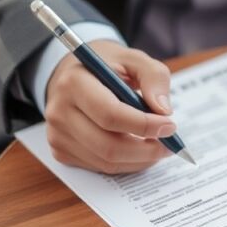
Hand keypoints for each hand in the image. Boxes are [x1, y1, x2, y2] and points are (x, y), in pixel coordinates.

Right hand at [44, 40, 175, 173]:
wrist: (74, 73)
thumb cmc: (108, 66)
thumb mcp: (134, 59)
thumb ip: (154, 77)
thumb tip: (163, 110)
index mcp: (74, 83)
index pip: (111, 114)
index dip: (144, 125)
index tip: (170, 125)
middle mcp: (59, 111)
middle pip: (108, 146)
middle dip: (146, 150)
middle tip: (169, 144)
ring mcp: (57, 134)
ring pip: (106, 162)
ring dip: (140, 160)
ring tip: (158, 146)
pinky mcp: (61, 151)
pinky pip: (99, 167)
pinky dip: (126, 163)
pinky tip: (138, 149)